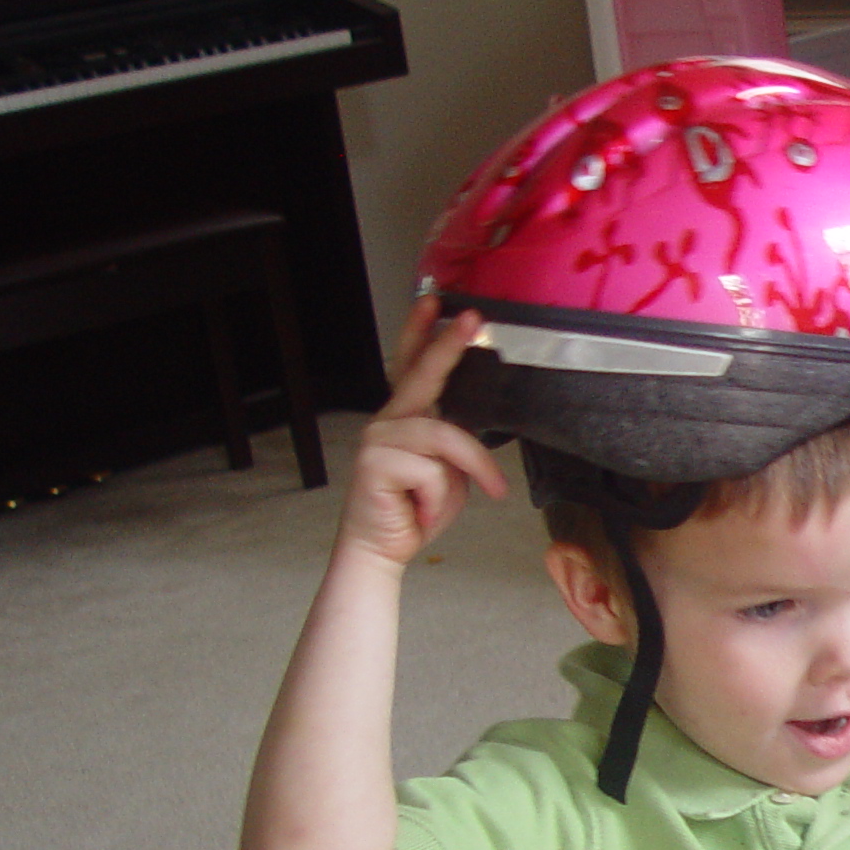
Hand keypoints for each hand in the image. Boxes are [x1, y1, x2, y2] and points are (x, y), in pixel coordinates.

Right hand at [333, 297, 509, 569]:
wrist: (384, 547)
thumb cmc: (417, 508)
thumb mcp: (451, 473)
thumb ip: (458, 444)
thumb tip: (470, 430)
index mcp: (409, 417)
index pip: (415, 367)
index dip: (425, 333)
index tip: (440, 302)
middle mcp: (390, 419)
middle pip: (423, 375)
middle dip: (449, 345)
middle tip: (474, 319)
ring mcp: (379, 437)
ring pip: (446, 438)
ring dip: (469, 471)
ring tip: (468, 496)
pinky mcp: (375, 461)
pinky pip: (434, 472)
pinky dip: (440, 498)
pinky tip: (423, 509)